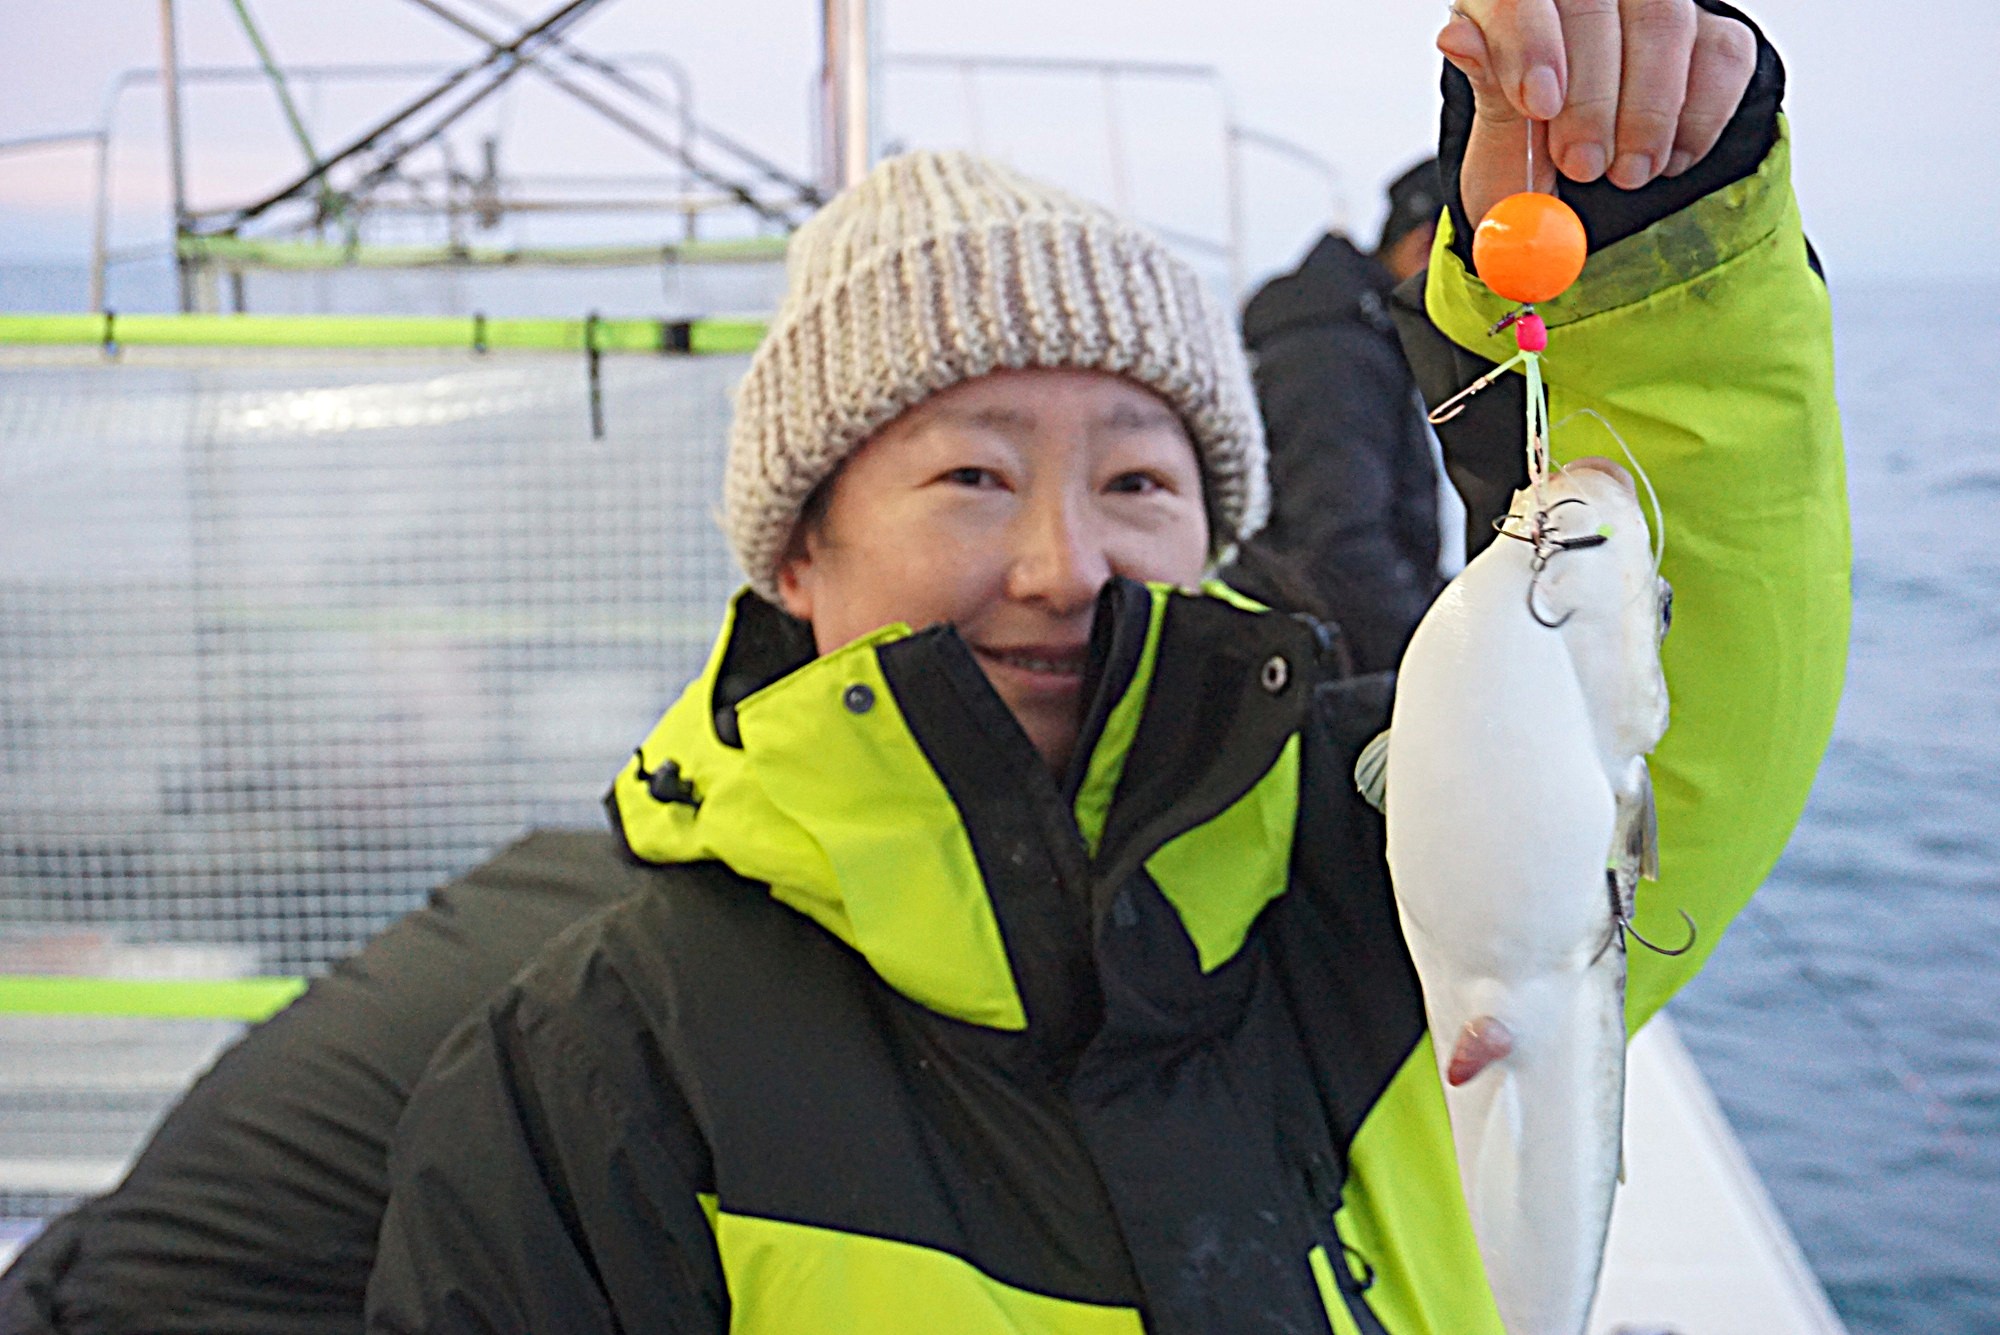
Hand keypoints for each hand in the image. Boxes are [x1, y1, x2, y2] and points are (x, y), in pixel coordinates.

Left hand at [1440, 0, 1756, 228]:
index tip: (1540, 105)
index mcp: (1508, 4)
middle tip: (1585, 166)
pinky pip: (1722, 55)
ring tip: (1625, 175)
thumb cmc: (1525, 158)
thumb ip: (1489, 94)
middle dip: (1593, 95)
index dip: (1531, 43)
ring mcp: (1648, 5)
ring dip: (1649, 110)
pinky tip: (1668, 161)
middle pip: (1596, 4)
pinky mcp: (1709, 33)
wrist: (1574, 187)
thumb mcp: (1494, 143)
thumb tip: (1456, 38)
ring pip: (1666, 21)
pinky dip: (1697, 118)